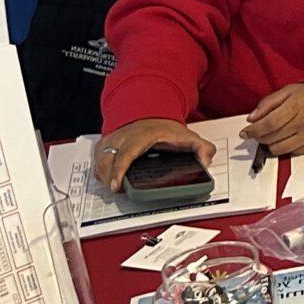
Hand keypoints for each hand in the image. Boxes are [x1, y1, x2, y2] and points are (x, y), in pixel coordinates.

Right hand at [93, 117, 213, 192]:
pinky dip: (102, 172)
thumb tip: (206, 162)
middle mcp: (123, 137)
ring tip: (116, 186)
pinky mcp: (104, 145)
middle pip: (107, 160)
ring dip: (105, 177)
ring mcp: (112, 140)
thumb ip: (202, 149)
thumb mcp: (187, 136)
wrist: (150, 112)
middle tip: (118, 190)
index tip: (117, 185)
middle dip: (109, 178)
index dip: (119, 171)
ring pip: (100, 162)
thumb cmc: (165, 128)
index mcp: (142, 135)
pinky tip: (111, 179)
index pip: (126, 154)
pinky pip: (97, 161)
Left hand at [243, 82, 303, 156]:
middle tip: (256, 133)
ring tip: (270, 137)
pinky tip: (285, 138)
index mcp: (297, 105)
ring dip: (269, 144)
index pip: (269, 123)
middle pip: (272, 137)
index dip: (253, 130)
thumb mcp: (289, 91)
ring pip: (279, 149)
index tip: (245, 132)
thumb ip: (268, 102)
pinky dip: (284, 147)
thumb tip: (252, 118)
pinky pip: (291, 153)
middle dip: (259, 137)